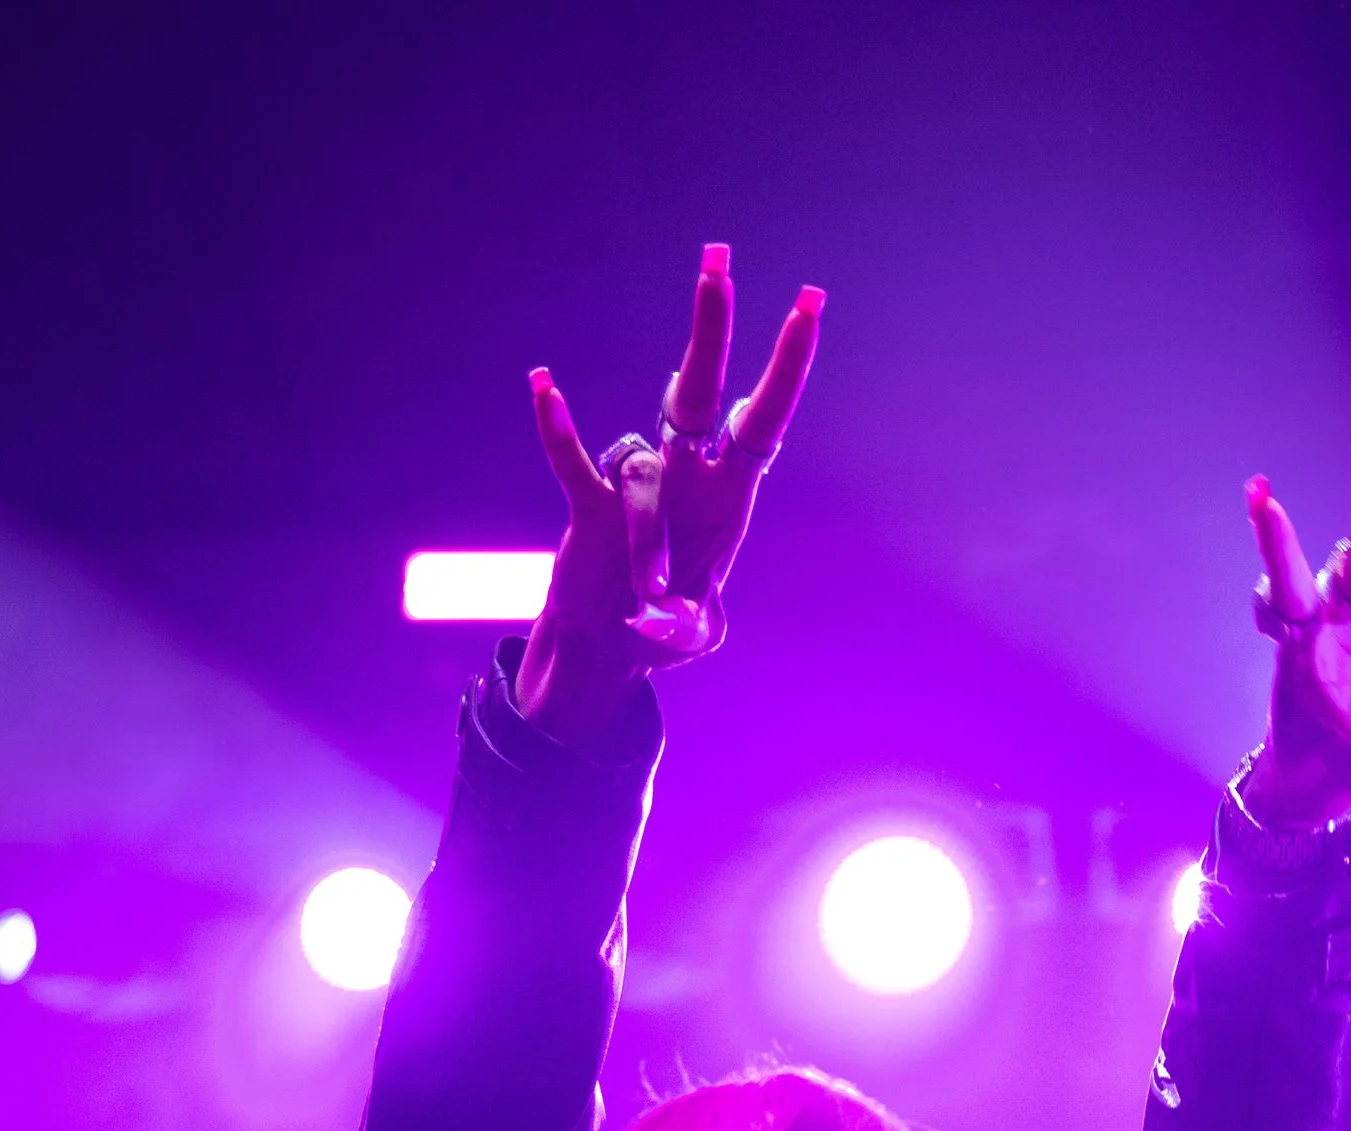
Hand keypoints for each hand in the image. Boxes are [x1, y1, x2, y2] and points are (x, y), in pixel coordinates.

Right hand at [517, 244, 824, 750]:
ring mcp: (637, 483)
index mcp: (728, 494)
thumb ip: (692, 626)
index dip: (785, 367)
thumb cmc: (662, 631)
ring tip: (650, 599)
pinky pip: (574, 463)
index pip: (761, 419)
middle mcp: (686, 474)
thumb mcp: (692, 636)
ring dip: (647, 544)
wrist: (607, 649)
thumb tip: (669, 618)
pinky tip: (544, 386)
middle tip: (717, 260)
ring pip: (645, 485)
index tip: (807, 305)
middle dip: (711, 328)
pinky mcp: (588, 503)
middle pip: (698, 388)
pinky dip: (558, 429)